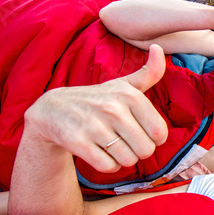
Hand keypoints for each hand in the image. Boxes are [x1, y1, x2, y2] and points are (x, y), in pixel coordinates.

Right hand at [23, 45, 168, 172]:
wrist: (53, 109)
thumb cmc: (97, 99)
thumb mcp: (123, 85)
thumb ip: (149, 72)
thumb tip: (159, 48)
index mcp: (130, 96)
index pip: (160, 133)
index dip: (152, 139)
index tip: (139, 132)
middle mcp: (113, 109)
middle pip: (145, 150)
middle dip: (137, 151)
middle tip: (124, 142)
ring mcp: (94, 125)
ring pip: (127, 160)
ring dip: (121, 159)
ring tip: (110, 145)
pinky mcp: (78, 141)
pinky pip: (108, 167)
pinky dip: (106, 165)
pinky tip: (98, 153)